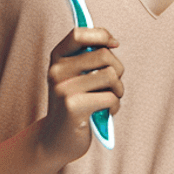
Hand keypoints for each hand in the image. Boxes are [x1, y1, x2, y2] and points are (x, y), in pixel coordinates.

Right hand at [39, 27, 122, 164]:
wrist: (54, 141)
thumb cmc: (73, 104)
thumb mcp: (73, 75)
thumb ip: (87, 57)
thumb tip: (112, 42)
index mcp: (57, 58)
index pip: (79, 33)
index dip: (102, 35)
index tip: (114, 44)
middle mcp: (57, 70)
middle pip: (104, 54)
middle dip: (118, 69)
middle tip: (113, 84)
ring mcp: (64, 89)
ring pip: (111, 75)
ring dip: (118, 89)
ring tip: (110, 98)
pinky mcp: (73, 107)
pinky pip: (110, 97)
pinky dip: (115, 106)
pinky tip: (106, 113)